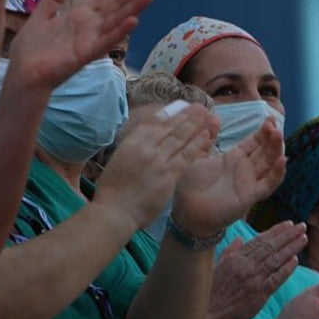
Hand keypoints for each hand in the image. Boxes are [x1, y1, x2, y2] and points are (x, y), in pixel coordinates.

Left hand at [7, 0, 157, 91]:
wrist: (21, 73)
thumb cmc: (31, 50)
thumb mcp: (41, 16)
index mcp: (81, 17)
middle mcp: (90, 27)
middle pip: (117, 6)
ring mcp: (89, 41)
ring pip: (116, 22)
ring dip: (133, 10)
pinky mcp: (84, 55)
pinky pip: (104, 43)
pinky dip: (118, 33)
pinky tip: (133, 22)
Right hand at [92, 104, 214, 231]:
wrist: (115, 211)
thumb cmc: (112, 191)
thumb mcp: (118, 161)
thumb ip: (132, 149)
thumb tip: (143, 141)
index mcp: (130, 143)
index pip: (152, 122)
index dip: (168, 114)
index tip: (179, 108)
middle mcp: (145, 148)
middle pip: (169, 127)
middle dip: (185, 116)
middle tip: (198, 107)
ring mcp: (157, 161)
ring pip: (180, 138)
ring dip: (194, 125)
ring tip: (205, 116)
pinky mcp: (168, 175)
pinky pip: (186, 156)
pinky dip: (197, 145)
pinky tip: (206, 136)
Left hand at [171, 117, 284, 237]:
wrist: (188, 212)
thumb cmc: (191, 186)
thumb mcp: (198, 157)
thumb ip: (207, 140)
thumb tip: (214, 118)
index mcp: (234, 158)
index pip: (254, 142)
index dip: (263, 132)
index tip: (270, 120)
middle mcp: (245, 169)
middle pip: (265, 151)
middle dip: (271, 138)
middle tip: (275, 126)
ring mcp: (249, 182)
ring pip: (269, 164)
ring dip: (276, 150)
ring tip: (278, 135)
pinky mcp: (251, 196)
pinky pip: (268, 184)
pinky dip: (277, 173)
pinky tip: (282, 160)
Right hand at [203, 221, 307, 318]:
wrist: (207, 316)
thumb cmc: (208, 294)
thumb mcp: (214, 267)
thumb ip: (228, 252)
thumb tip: (239, 238)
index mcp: (234, 258)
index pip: (259, 240)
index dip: (275, 231)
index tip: (287, 224)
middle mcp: (245, 265)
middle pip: (271, 246)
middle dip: (288, 235)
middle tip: (301, 226)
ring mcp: (253, 279)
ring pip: (276, 259)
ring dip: (291, 247)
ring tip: (303, 238)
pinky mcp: (258, 294)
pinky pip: (276, 278)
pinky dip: (287, 268)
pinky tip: (296, 260)